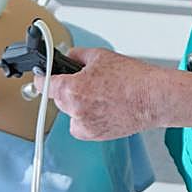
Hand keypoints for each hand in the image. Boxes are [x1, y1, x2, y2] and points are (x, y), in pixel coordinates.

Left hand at [33, 48, 165, 139]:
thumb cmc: (132, 78)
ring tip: (100, 93)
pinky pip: (81, 125)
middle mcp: (75, 110)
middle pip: (58, 98)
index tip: (40, 76)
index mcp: (72, 89)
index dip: (41, 77)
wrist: (151, 97)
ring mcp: (84, 125)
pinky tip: (103, 106)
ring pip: (70, 112)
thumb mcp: (100, 56)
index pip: (43, 84)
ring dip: (78, 104)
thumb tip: (68, 57)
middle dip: (67, 88)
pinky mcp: (94, 136)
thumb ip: (77, 55)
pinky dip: (87, 117)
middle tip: (87, 80)